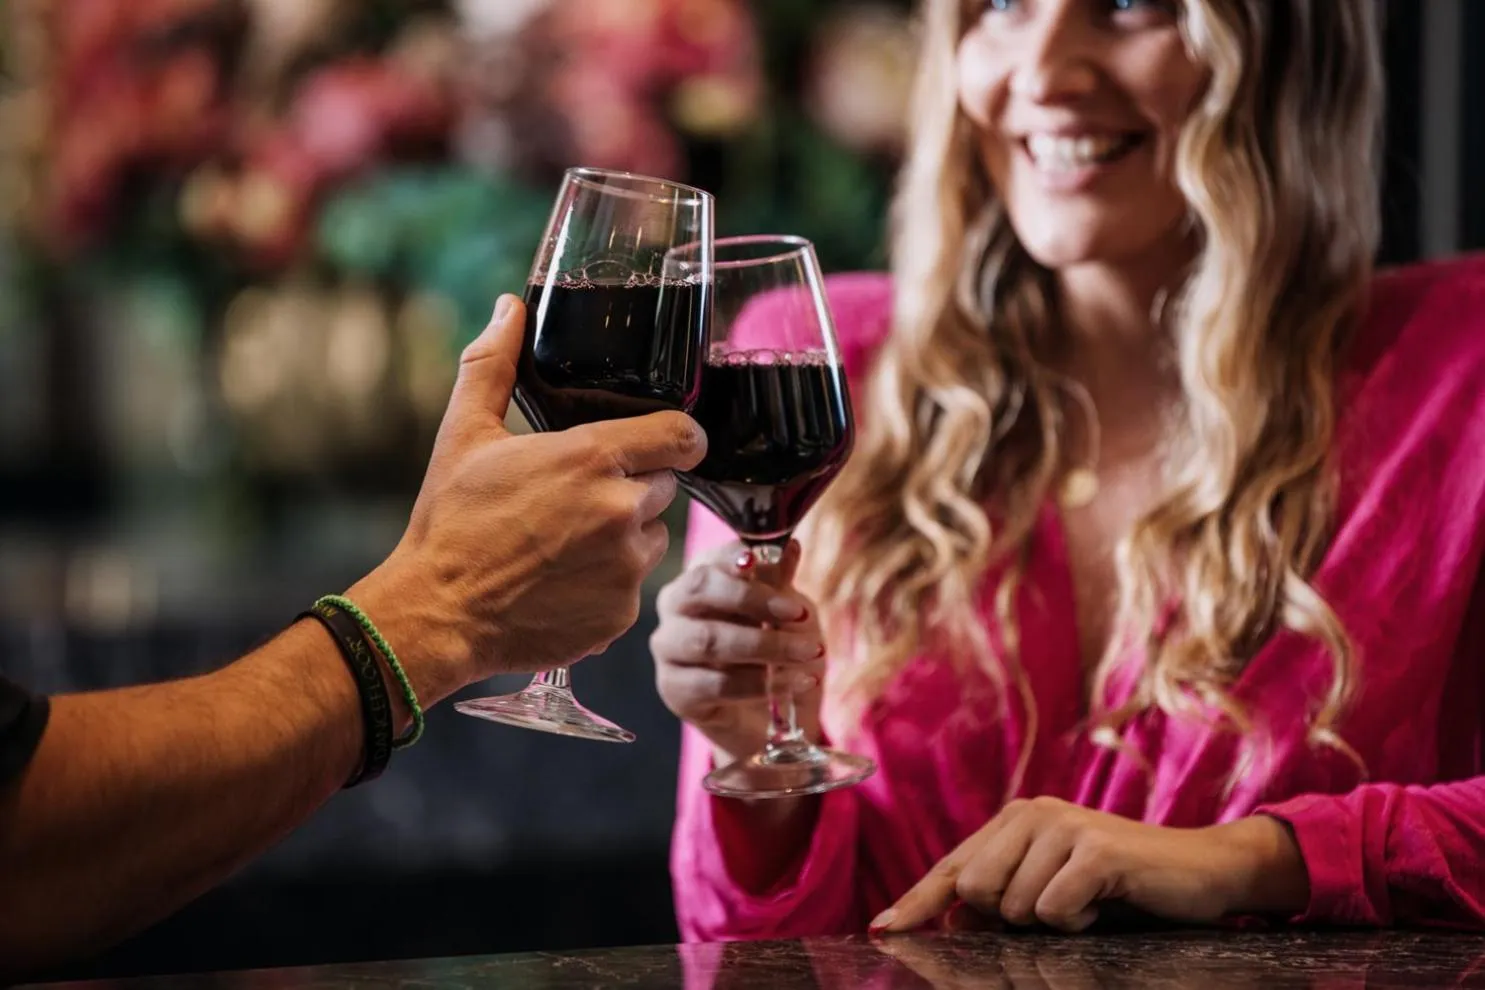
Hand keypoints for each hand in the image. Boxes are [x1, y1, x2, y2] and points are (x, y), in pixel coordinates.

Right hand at [352, 295, 706, 700]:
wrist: (437, 614)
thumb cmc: (450, 523)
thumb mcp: (464, 434)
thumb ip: (494, 364)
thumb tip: (509, 308)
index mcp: (592, 459)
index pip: (681, 435)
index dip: (679, 436)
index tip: (669, 441)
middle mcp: (621, 511)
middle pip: (663, 486)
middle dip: (632, 487)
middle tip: (578, 499)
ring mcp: (626, 567)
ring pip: (652, 538)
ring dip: (625, 537)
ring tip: (565, 543)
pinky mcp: (622, 614)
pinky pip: (633, 587)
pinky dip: (608, 584)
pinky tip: (561, 582)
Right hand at [651, 540, 826, 764]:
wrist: (764, 714)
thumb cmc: (770, 651)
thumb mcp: (783, 612)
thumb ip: (779, 580)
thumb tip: (789, 546)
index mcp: (698, 578)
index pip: (710, 558)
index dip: (739, 558)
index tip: (776, 562)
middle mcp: (674, 608)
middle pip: (699, 589)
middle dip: (753, 599)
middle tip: (799, 613)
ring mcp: (669, 650)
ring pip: (709, 640)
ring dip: (766, 646)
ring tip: (809, 652)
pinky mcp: (675, 691)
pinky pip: (717, 684)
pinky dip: (762, 683)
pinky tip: (796, 682)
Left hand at [871, 798, 1309, 933]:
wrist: (1201, 871)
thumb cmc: (1120, 889)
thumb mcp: (1053, 890)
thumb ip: (1002, 897)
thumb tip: (948, 916)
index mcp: (1015, 820)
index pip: (952, 869)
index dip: (916, 903)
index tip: (882, 930)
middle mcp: (1032, 813)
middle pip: (973, 891)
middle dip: (1008, 918)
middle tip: (1060, 907)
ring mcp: (1063, 826)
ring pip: (1012, 906)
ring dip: (1050, 923)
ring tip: (1087, 904)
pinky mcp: (1094, 850)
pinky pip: (1053, 910)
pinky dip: (1077, 923)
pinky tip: (1103, 904)